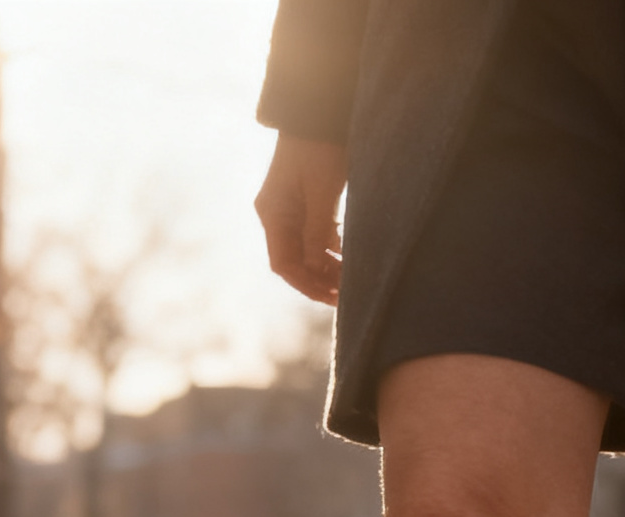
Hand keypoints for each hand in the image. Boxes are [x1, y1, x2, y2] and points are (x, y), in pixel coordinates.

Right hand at [255, 134, 348, 303]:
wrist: (320, 111)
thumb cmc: (318, 148)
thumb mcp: (320, 193)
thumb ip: (316, 233)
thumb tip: (317, 271)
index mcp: (273, 213)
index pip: (283, 263)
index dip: (305, 284)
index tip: (330, 296)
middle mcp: (278, 215)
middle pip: (295, 260)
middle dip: (319, 279)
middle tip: (345, 294)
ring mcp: (292, 209)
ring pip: (308, 251)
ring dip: (328, 267)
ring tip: (351, 280)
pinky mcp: (308, 203)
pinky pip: (317, 236)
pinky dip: (332, 250)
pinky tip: (349, 259)